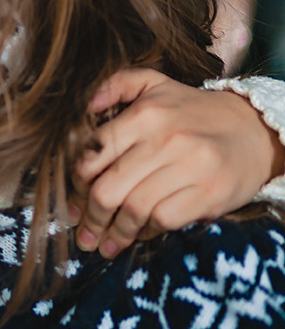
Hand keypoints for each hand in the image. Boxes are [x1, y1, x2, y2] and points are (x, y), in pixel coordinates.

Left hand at [72, 69, 284, 258]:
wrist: (255, 131)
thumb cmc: (193, 112)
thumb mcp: (155, 85)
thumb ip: (116, 85)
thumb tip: (86, 105)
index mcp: (145, 114)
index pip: (93, 155)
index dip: (77, 184)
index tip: (73, 202)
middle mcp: (166, 139)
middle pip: (109, 188)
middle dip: (90, 216)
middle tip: (82, 231)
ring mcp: (190, 167)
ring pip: (134, 209)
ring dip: (115, 232)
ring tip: (105, 243)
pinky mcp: (210, 193)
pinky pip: (164, 219)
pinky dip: (146, 231)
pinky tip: (140, 233)